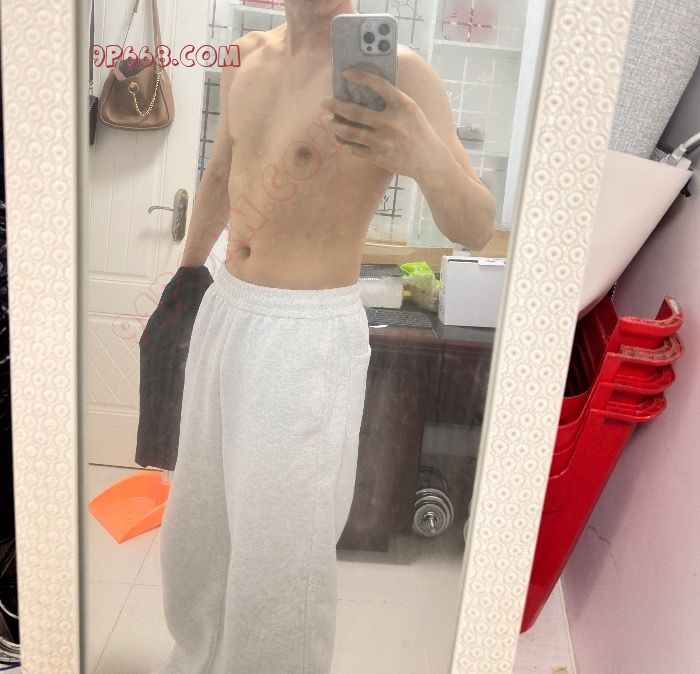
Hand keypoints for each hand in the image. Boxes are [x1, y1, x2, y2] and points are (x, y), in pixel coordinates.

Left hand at [320, 68, 438, 179]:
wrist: (429, 161)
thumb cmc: (419, 131)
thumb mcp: (411, 110)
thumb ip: (393, 100)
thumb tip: (367, 87)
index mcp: (403, 106)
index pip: (378, 85)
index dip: (360, 77)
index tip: (345, 73)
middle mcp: (392, 123)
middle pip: (355, 112)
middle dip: (335, 106)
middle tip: (324, 102)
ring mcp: (383, 142)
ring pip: (350, 132)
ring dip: (335, 126)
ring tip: (327, 121)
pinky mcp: (379, 157)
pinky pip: (355, 149)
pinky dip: (346, 143)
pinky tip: (342, 138)